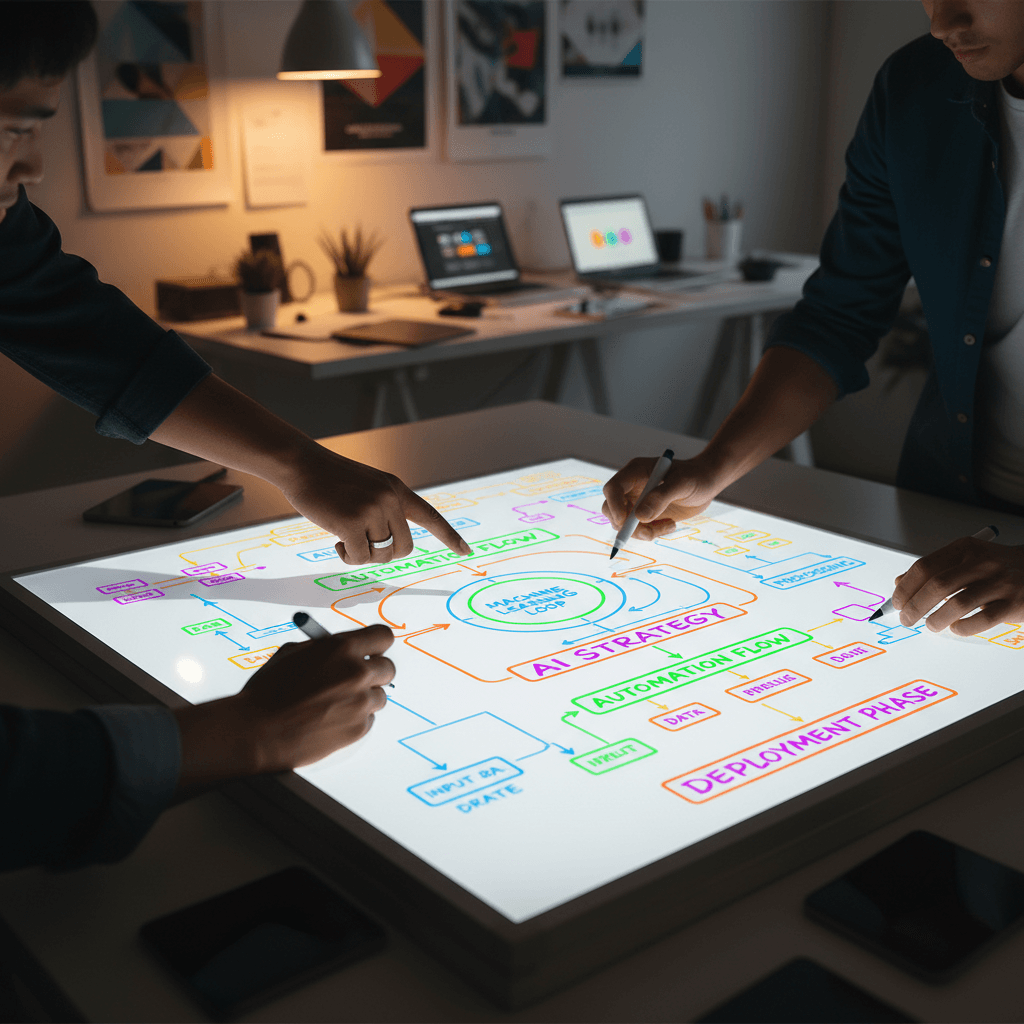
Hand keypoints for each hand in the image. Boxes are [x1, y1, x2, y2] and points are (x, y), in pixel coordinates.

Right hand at [173, 624, 394, 796]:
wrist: (257, 730)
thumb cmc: (269, 690)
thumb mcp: (293, 653)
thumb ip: (324, 648)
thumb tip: (343, 648)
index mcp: (342, 648)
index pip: (383, 636)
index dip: (376, 644)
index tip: (370, 650)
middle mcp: (357, 673)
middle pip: (388, 668)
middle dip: (373, 672)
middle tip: (354, 679)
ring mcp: (361, 702)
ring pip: (379, 696)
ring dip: (363, 698)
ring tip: (334, 704)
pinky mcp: (359, 728)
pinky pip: (368, 719)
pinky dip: (355, 719)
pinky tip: (330, 720)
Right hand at [281, 445, 470, 565]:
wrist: (302, 465)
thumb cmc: (329, 480)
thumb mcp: (367, 486)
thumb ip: (384, 508)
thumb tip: (389, 544)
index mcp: (396, 490)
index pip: (430, 516)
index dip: (449, 536)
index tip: (467, 550)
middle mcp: (390, 500)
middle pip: (404, 547)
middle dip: (385, 555)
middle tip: (363, 547)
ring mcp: (372, 511)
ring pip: (380, 554)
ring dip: (362, 555)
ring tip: (344, 538)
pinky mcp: (351, 524)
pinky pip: (359, 557)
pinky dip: (347, 557)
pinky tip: (335, 542)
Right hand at [602, 456, 721, 541]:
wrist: (706, 482)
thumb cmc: (696, 476)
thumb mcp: (681, 483)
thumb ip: (660, 498)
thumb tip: (639, 517)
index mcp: (635, 473)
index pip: (613, 489)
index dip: (614, 505)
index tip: (625, 521)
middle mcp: (631, 488)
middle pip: (611, 509)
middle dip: (626, 525)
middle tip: (648, 531)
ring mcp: (637, 502)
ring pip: (623, 524)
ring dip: (642, 532)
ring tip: (668, 525)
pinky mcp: (645, 515)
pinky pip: (638, 531)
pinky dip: (652, 533)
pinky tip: (670, 524)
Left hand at [892, 537, 1023, 634]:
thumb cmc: (996, 568)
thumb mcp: (965, 559)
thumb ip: (935, 569)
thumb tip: (900, 583)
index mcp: (965, 549)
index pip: (924, 567)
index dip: (906, 587)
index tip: (897, 602)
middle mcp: (982, 563)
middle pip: (937, 586)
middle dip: (915, 606)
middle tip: (907, 619)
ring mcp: (1000, 583)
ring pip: (958, 604)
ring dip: (936, 619)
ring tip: (930, 625)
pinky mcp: (1014, 604)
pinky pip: (982, 620)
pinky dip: (963, 627)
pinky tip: (956, 628)